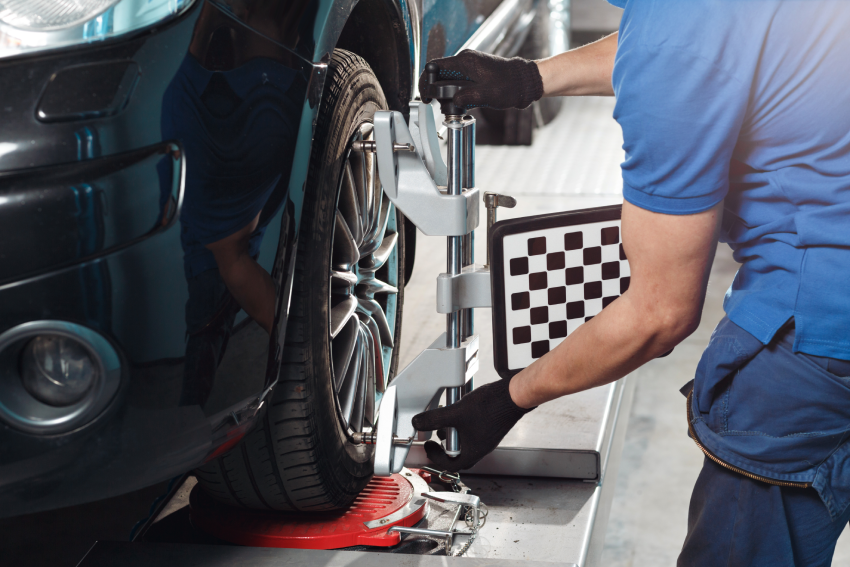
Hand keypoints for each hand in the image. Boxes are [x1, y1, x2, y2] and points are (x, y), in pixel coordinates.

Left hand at [411, 378, 533, 471]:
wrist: (513, 396)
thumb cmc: (491, 408)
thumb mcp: (456, 413)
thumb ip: (435, 419)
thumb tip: (418, 423)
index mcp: (473, 452)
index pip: (450, 465)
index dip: (435, 457)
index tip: (429, 447)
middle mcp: (481, 447)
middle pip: (458, 454)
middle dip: (444, 445)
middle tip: (436, 436)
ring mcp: (487, 437)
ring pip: (465, 441)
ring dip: (453, 433)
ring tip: (446, 420)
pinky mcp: (490, 427)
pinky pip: (473, 431)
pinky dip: (463, 425)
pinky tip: (460, 411)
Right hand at [418, 50, 543, 110]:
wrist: (525, 82)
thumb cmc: (510, 86)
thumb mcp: (485, 96)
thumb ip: (465, 98)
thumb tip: (451, 103)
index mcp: (465, 60)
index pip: (435, 67)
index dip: (426, 81)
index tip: (426, 96)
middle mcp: (465, 59)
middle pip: (440, 73)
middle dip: (436, 90)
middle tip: (438, 105)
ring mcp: (471, 64)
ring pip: (449, 78)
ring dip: (447, 93)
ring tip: (451, 107)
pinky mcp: (475, 71)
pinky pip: (459, 80)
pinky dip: (456, 91)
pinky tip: (460, 103)